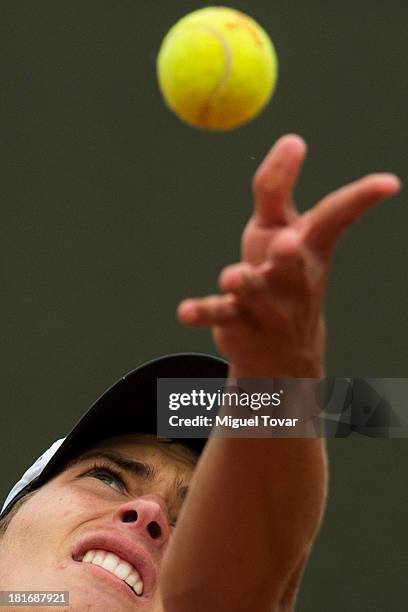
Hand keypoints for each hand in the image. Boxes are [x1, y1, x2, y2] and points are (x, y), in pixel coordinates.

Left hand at [178, 134, 400, 377]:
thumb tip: (294, 139)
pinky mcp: (240, 324)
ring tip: (232, 277)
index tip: (390, 183)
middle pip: (293, 264)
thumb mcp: (277, 228)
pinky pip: (221, 316)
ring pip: (255, 292)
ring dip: (245, 284)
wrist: (282, 351)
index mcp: (309, 248)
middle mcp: (294, 279)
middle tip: (287, 243)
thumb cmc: (282, 274)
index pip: (335, 219)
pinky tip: (185, 312)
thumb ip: (276, 187)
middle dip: (290, 255)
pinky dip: (203, 312)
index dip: (361, 199)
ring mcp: (268, 305)